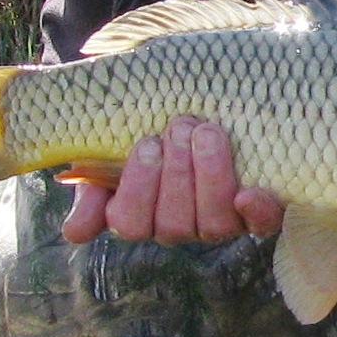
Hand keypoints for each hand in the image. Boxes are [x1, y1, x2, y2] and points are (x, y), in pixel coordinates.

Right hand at [60, 115, 285, 245]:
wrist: (188, 105)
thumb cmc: (143, 125)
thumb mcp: (106, 150)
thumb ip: (90, 187)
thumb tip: (76, 232)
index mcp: (138, 214)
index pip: (131, 222)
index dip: (139, 186)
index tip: (148, 142)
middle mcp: (178, 226)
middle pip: (174, 224)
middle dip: (177, 173)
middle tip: (180, 126)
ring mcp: (218, 222)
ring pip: (213, 223)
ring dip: (210, 176)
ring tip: (207, 131)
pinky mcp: (257, 214)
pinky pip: (260, 225)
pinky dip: (256, 211)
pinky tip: (249, 192)